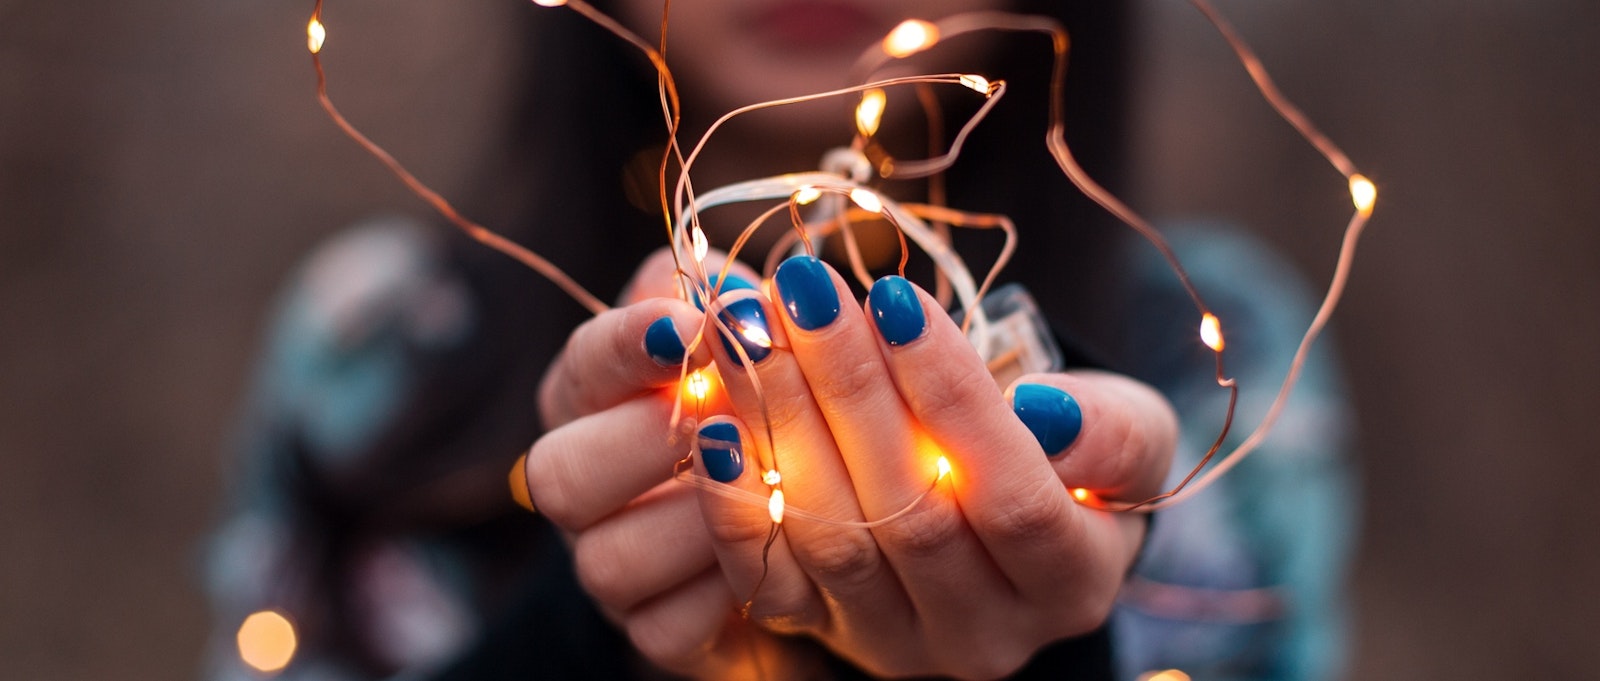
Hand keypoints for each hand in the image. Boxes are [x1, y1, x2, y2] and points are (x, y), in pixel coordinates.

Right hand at [526, 250, 823, 678]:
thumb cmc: (761, 398)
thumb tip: (733, 286)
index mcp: (593, 396)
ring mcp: (609, 563)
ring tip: (768, 490)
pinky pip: (666, 629)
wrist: (788, 514)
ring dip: (695, 525)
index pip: (583, 366)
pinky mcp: (655, 629)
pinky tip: (774, 555)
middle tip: (716, 419)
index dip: (628, 345)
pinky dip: (722, 596)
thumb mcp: (745, 333)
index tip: (689, 325)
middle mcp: (581, 481)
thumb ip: (726, 298)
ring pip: (609, 561)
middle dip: (643, 444)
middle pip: (558, 474)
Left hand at [688, 254, 1176, 679]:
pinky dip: (735, 499)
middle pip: (909, 515)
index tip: (895, 297)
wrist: (1007, 518)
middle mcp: (985, 634)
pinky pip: (767, 576)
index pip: (1012, 497)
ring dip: (781, 423)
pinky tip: (711, 420)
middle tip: (803, 290)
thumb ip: (1108, 430)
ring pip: (832, 538)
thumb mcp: (1123, 430)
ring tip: (750, 326)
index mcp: (1071, 583)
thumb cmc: (1070, 456)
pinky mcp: (822, 633)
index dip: (951, 397)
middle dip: (849, 389)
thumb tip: (1046, 412)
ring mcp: (897, 641)